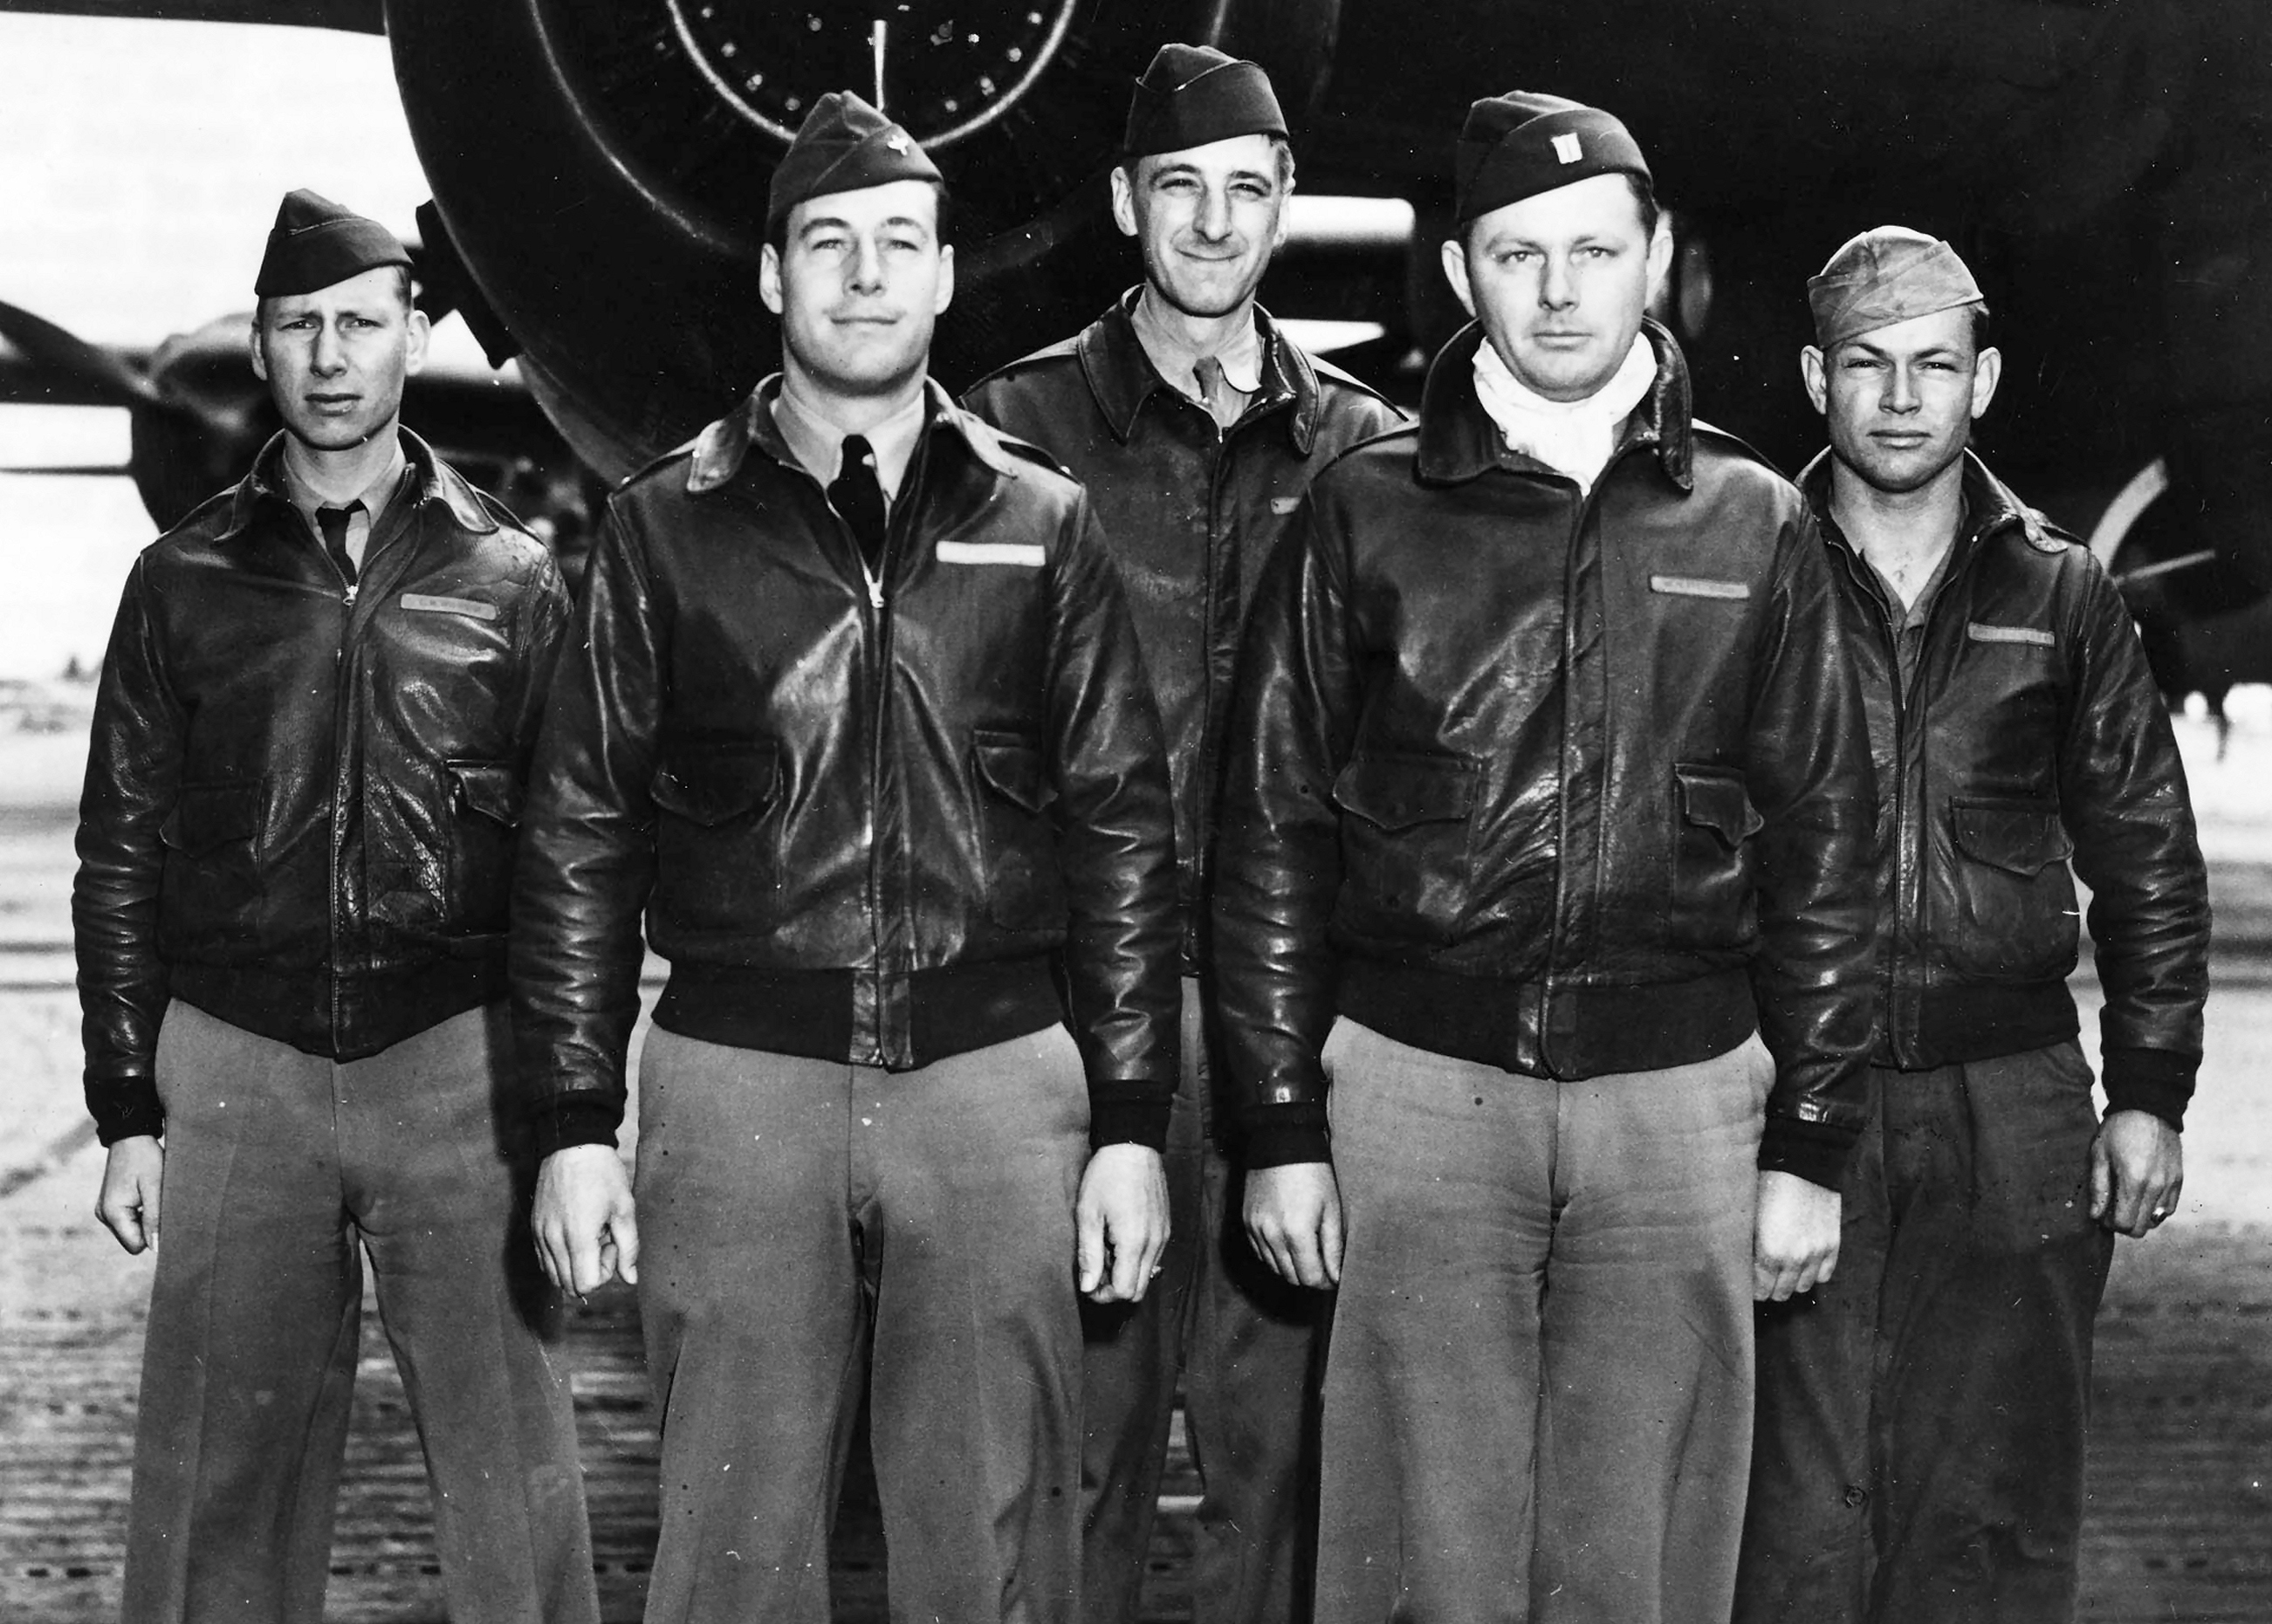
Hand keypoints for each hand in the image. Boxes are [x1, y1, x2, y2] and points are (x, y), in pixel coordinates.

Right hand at [96, 1135, 164, 1254]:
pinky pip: (129, 1219)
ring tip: (151, 1195)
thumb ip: (154, 1218)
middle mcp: (104, 1215)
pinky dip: (141, 1212)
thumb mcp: (155, 1187)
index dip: (154, 1235)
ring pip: (132, 1230)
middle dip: (150, 1226)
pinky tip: (146, 1194)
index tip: (165, 1217)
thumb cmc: (146, 1158)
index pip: (136, 1245)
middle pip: (133, 1239)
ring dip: (146, 1218)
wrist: (131, 1136)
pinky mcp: (110, 1205)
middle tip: (159, 1202)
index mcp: (112, 1213)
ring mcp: (105, 1210)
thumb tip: (155, 1248)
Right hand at [532, 1144, 638, 1294]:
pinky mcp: (533, 1227)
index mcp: (577, 1237)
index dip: (604, 1273)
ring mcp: (539, 1234)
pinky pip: (543, 1261)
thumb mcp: (624, 1208)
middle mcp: (552, 1240)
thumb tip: (630, 1279)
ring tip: (589, 1237)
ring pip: (554, 1276)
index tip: (611, 1246)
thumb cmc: (602, 1174)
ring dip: (575, 1266)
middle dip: (590, 1272)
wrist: (573, 1145)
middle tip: (603, 1242)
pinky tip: (575, 1235)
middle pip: (568, 1286)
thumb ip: (629, 1248)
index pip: (585, 1284)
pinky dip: (561, 1259)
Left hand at [1077, 1143, 1169, 1302]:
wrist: (1133, 1145)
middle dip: (1115, 1289)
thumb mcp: (1088, 1214)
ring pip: (1147, 1275)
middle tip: (1094, 1271)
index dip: (1103, 1295)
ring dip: (1125, 1274)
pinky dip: (1136, 1260)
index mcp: (1134, 1242)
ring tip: (1105, 1250)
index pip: (1125, 1292)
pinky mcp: (1166, 1227)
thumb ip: (1089, 1254)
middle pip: (1139, 1290)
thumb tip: (1087, 1287)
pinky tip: (1119, 1240)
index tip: (1088, 1282)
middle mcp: (1155, 1243)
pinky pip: (1154, 1258)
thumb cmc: (1107, 1176)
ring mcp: (1164, 1236)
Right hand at [1244, 1161, 1342, 1288]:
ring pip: (1274, 1268)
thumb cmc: (1313, 1173)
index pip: (1310, 1278)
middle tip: (1324, 1268)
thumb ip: (1334, 1248)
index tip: (1334, 1278)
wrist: (1281, 1142)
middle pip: (1291, 1277)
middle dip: (1310, 1277)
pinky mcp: (1247, 1222)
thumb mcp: (1332, 1209)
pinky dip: (1275, 1256)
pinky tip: (1288, 1244)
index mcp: (1297, 1233)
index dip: (1325, 1283)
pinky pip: (1260, 1253)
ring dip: (1292, 1268)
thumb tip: (1337, 1276)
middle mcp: (1272, 1236)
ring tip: (1308, 1255)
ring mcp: (1256, 1229)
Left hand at [1754, 1169, 1838, 1300]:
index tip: (1749, 1282)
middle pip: (1781, 1293)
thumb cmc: (1766, 1186)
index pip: (1760, 1291)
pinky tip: (1804, 1264)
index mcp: (1768, 1253)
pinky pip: (1824, 1275)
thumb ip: (1749, 1249)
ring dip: (1792, 1283)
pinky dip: (1814, 1274)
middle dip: (1771, 1288)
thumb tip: (1746, 1267)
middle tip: (1764, 1278)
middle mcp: (1794, 1260)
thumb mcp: (1749, 1219)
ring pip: (1803, 1288)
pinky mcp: (1832, 1245)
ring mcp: (1816, 1254)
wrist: (1801, 1165)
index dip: (1753, 1289)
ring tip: (1784, 1271)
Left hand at [2090, 1110, 2182, 1237]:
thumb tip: (2096, 1216)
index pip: (2124, 1224)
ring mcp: (2171, 1185)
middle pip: (2141, 1228)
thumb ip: (2099, 1188)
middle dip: (2123, 1224)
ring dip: (2139, 1217)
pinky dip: (2154, 1209)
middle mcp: (2157, 1187)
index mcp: (2134, 1182)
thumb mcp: (2100, 1155)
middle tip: (2112, 1208)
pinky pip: (2168, 1209)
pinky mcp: (2179, 1180)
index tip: (2102, 1213)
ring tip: (2127, 1200)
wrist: (2148, 1108)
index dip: (2109, 1224)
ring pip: (2155, 1221)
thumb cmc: (2118, 1130)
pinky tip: (2142, 1195)